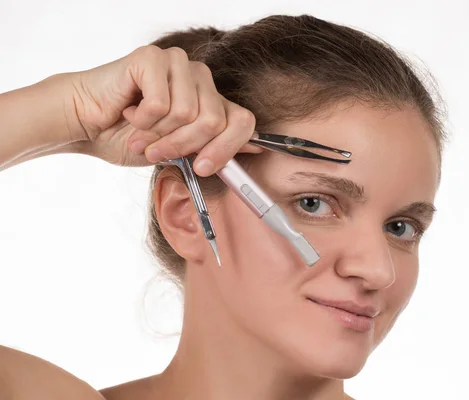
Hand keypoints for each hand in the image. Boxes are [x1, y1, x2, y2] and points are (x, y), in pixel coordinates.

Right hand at [69, 45, 260, 174]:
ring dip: (158, 134)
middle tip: (155, 151)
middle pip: (214, 121)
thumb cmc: (129, 137)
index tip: (201, 167)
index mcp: (211, 99)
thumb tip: (257, 150)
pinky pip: (162, 104)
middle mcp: (200, 78)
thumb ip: (213, 147)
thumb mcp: (179, 151)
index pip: (243, 121)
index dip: (227, 149)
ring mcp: (178, 64)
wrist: (86, 125)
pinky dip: (142, 119)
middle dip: (182, 146)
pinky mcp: (154, 58)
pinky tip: (129, 110)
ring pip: (188, 114)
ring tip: (139, 131)